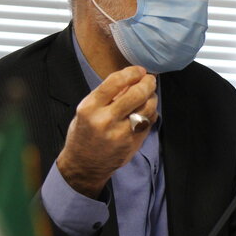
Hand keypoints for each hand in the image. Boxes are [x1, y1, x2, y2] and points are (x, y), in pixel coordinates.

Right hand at [56, 65, 157, 197]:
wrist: (84, 165)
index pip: (115, 82)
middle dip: (147, 82)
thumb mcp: (86, 110)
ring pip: (147, 108)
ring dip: (152, 97)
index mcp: (90, 108)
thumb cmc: (84, 134)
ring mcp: (121, 134)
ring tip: (149, 94)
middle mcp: (106, 121)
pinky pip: (149, 122)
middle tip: (150, 79)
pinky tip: (147, 110)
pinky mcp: (133, 144)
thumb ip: (107, 95)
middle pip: (136, 94)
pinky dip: (151, 113)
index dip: (131, 72)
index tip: (138, 70)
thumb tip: (131, 79)